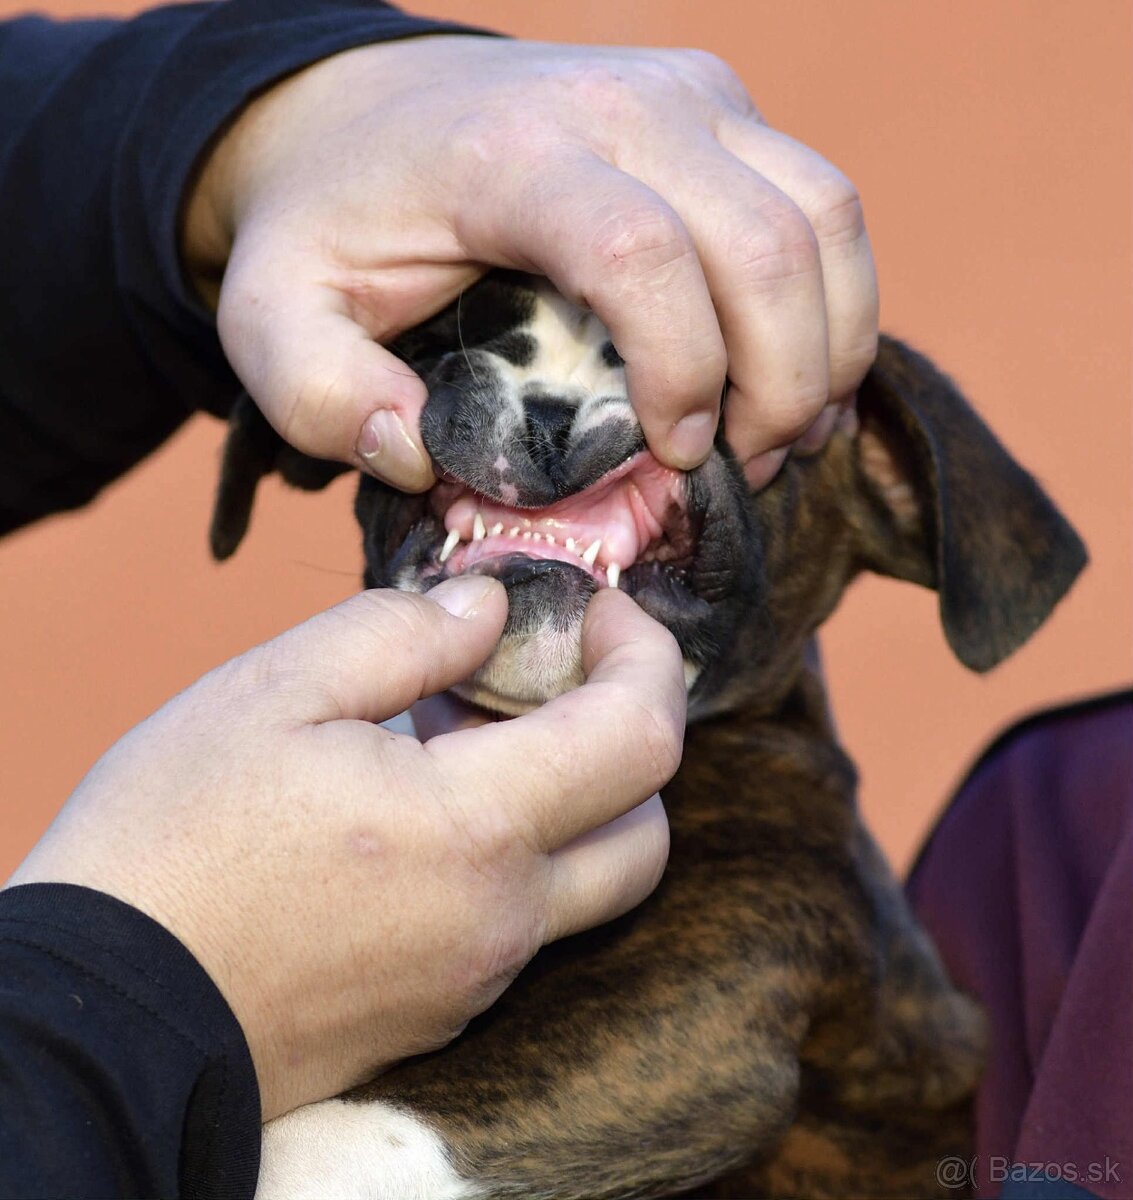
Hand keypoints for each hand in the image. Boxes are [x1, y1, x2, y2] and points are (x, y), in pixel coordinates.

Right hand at [7, 580, 681, 1119]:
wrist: (104, 1016)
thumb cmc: (170, 843)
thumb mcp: (272, 693)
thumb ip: (402, 633)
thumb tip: (487, 607)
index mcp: (476, 830)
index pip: (643, 738)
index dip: (645, 656)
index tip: (598, 610)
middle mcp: (500, 919)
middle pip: (646, 830)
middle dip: (628, 739)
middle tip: (550, 677)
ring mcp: (473, 978)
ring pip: (589, 883)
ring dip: (570, 798)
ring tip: (467, 732)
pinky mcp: (437, 1011)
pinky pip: (520, 923)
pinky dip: (512, 852)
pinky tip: (424, 808)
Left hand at [183, 36, 877, 490]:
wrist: (362, 107)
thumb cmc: (330, 224)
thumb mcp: (273, 316)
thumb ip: (319, 395)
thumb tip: (422, 455)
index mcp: (514, 154)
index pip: (642, 253)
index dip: (684, 373)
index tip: (673, 457)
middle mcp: (624, 103)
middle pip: (769, 241)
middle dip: (783, 383)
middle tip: (744, 469)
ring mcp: (689, 94)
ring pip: (826, 216)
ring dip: (829, 345)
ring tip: (783, 434)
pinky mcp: (722, 109)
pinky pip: (823, 206)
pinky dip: (836, 302)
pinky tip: (799, 378)